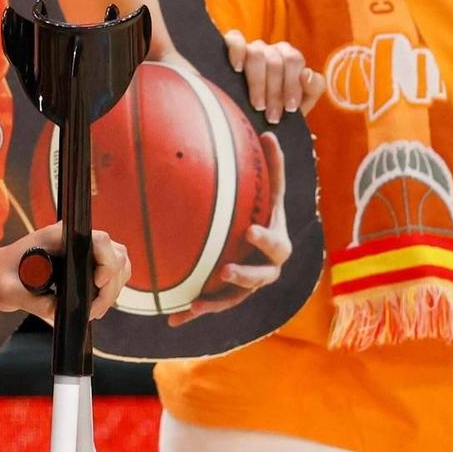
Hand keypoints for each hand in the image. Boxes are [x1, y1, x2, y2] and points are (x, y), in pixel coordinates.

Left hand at [0, 227, 130, 322]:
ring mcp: (80, 250)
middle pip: (116, 254)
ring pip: (118, 264)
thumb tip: (60, 312)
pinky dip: (108, 291)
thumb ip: (34, 301)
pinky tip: (94, 307)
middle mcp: (74, 240)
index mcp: (58, 236)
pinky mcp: (81, 263)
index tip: (96, 284)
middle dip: (111, 284)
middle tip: (93, 309)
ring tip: (93, 311)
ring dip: (112, 289)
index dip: (106, 262)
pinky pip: (109, 274)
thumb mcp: (10, 291)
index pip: (100, 240)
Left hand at [169, 133, 293, 325]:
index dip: (265, 239)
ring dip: (217, 301)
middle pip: (261, 278)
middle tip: (225, 270)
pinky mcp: (231, 296)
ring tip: (196, 303)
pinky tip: (174, 319)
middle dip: (245, 275)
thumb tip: (269, 132)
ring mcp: (249, 286)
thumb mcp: (270, 192)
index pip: (275, 244)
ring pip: (236, 298)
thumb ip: (273, 168)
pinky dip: (196, 312)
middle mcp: (267, 269)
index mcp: (277, 243)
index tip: (249, 230)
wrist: (262, 244)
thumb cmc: (265, 213)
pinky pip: (215, 305)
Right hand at [223, 31, 324, 123]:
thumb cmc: (279, 109)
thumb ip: (314, 87)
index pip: (294, 61)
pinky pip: (235, 40)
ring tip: (257, 105)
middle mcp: (271, 50)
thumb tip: (306, 74)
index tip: (290, 109)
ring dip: (257, 83)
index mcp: (290, 57)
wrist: (258, 123)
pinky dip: (237, 51)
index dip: (292, 85)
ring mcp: (250, 48)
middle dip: (275, 92)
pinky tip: (237, 68)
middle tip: (273, 116)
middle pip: (275, 62)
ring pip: (256, 55)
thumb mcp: (303, 101)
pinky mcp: (231, 47)